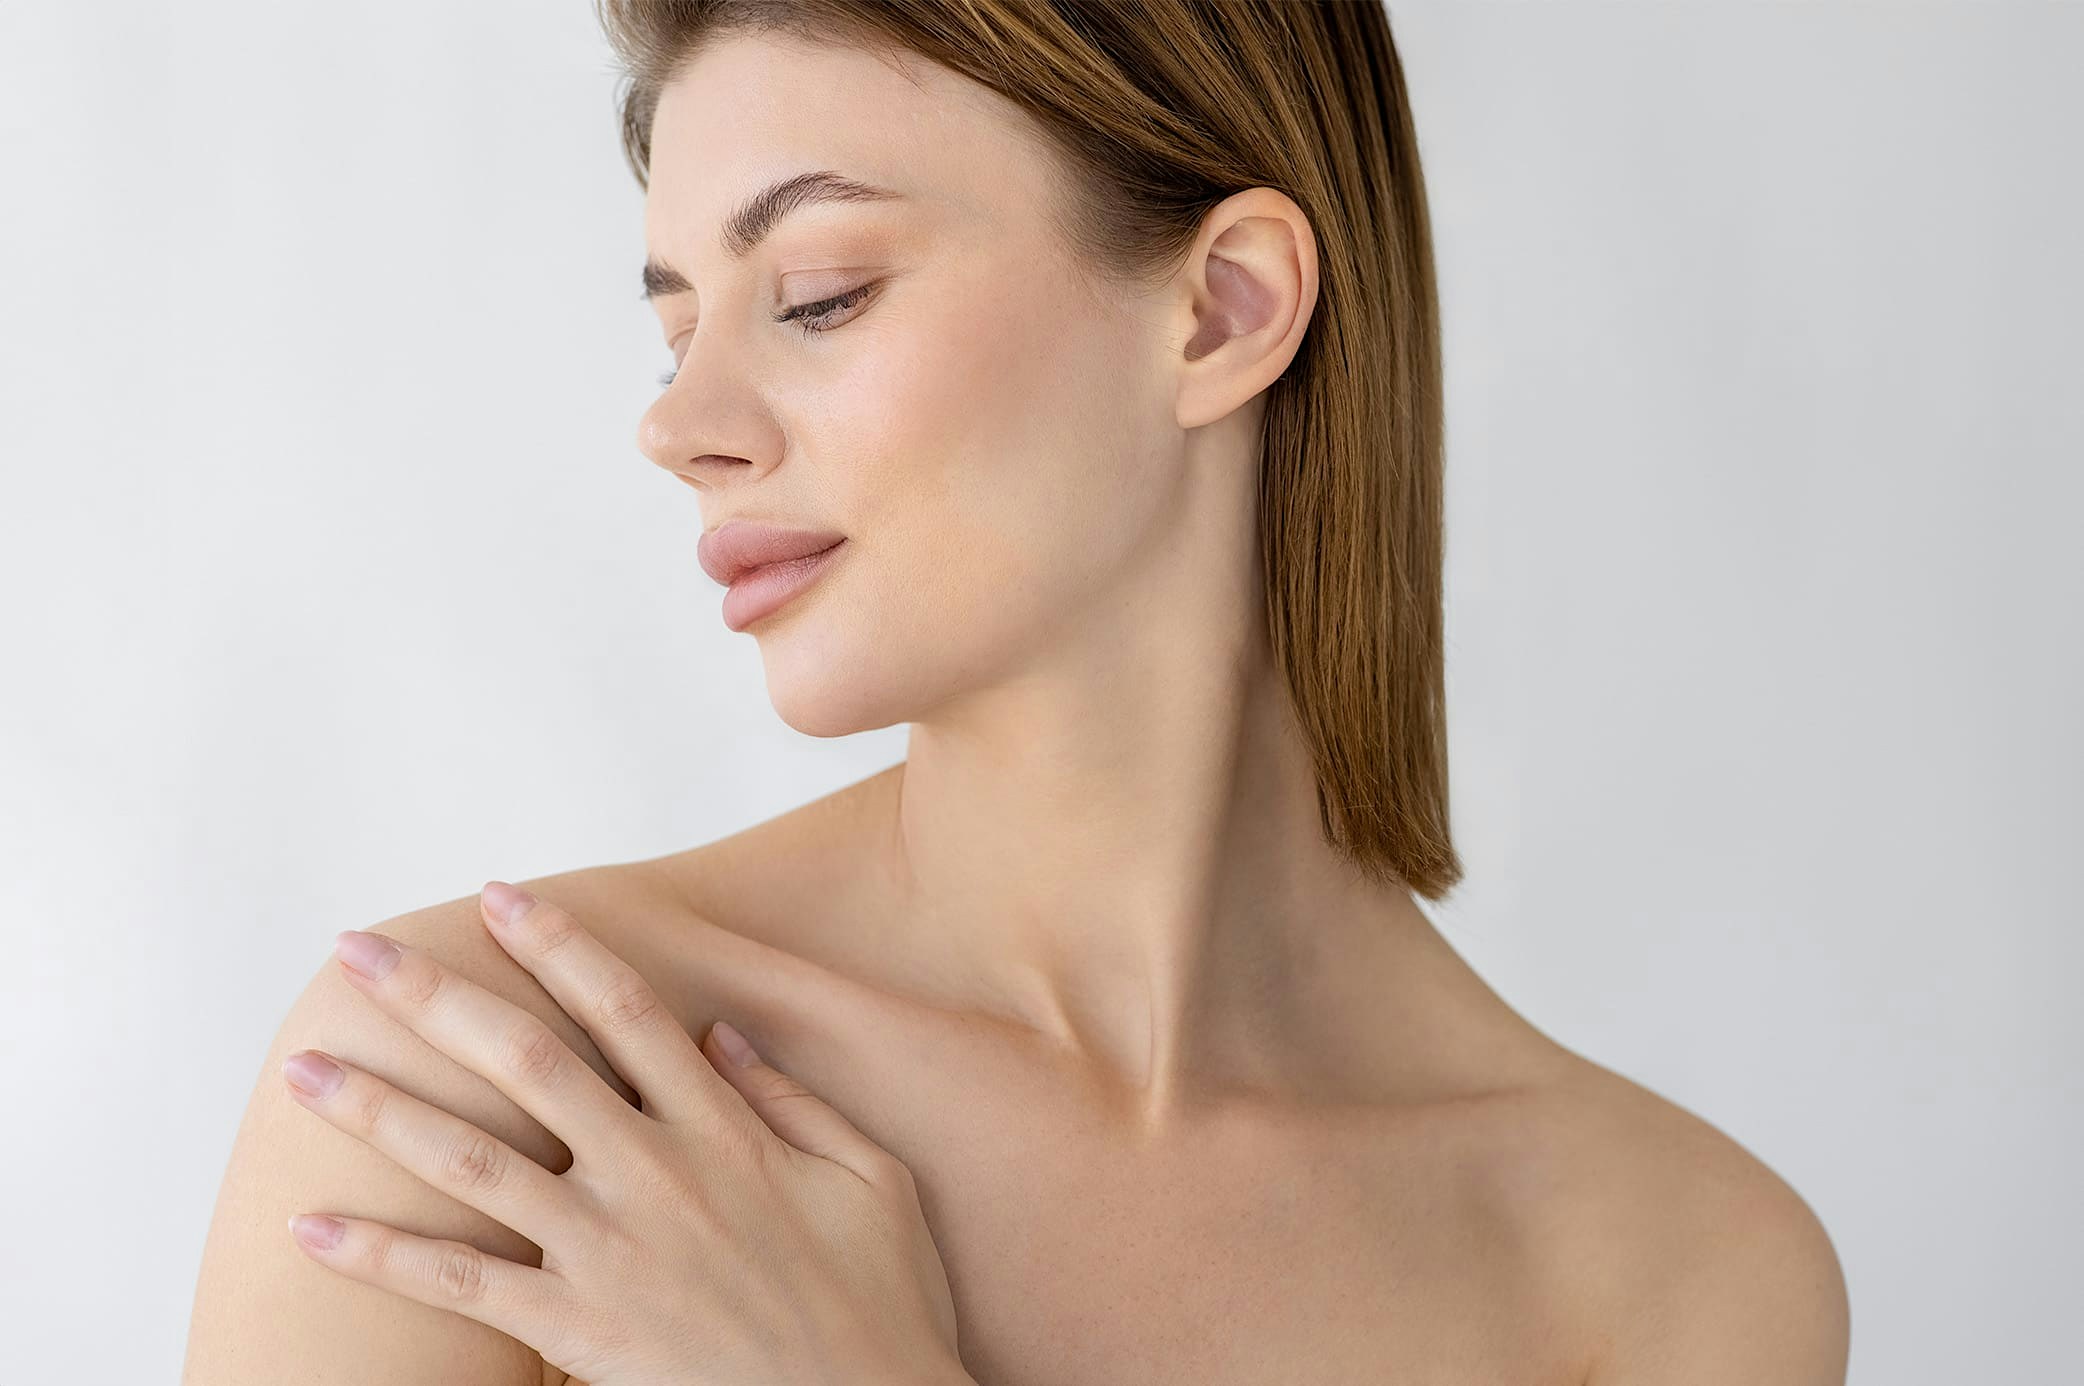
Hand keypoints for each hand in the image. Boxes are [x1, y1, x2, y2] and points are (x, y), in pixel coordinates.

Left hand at [279, 881, 968, 1385]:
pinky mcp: (579, 1327)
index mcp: (723, 1130)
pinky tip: (310, 1227)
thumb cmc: (881, 1304)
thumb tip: (724, 1033)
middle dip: (434, 997)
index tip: (501, 897)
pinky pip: (461, 1284)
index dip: (560, 945)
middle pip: (524, 1059)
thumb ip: (794, 1100)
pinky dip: (382, 1256)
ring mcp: (608, 1250)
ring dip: (378, 1108)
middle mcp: (653, 1172)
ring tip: (303, 1069)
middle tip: (357, 951)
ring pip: (471, 1159)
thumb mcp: (871, 1179)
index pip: (626, 1009)